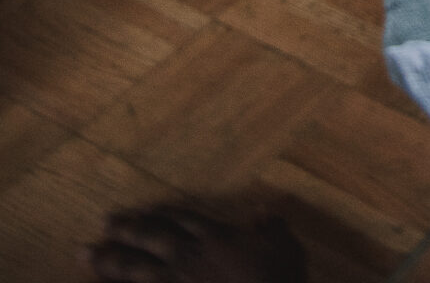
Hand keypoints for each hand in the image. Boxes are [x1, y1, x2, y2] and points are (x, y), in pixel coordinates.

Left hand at [86, 206, 304, 282]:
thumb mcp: (285, 245)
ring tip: (88, 256)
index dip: (160, 213)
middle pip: (152, 240)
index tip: (141, 211)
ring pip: (137, 271)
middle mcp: (189, 259)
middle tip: (103, 224)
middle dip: (126, 231)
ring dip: (111, 263)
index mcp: (215, 238)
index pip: (182, 219)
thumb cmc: (279, 278)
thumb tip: (265, 211)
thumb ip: (272, 226)